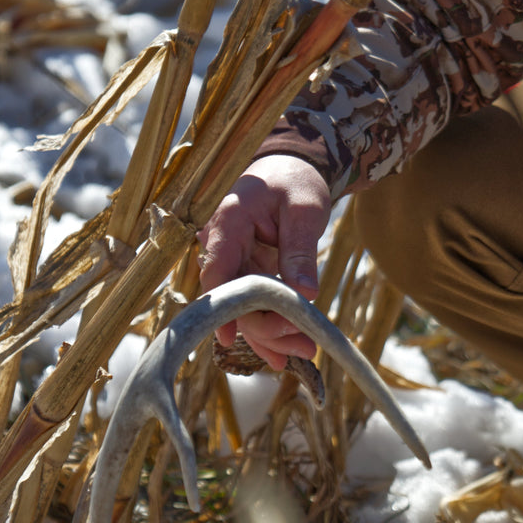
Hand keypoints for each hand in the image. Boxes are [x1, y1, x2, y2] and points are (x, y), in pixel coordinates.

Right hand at [197, 154, 332, 369]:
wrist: (289, 170)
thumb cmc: (295, 182)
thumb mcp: (304, 209)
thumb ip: (301, 249)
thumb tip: (306, 294)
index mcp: (229, 222)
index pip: (217, 271)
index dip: (222, 307)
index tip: (229, 338)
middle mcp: (223, 245)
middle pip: (233, 299)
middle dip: (266, 327)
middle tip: (305, 345)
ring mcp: (234, 262)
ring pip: (244, 308)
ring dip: (271, 334)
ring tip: (306, 352)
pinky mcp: (247, 272)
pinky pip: (254, 304)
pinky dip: (270, 326)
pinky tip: (285, 352)